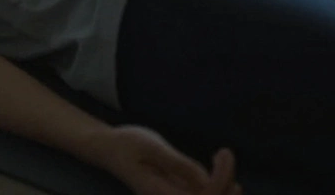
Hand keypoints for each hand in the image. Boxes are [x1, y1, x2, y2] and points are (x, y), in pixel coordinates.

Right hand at [97, 125, 241, 194]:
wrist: (107, 148)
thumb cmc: (125, 144)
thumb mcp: (150, 147)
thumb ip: (177, 164)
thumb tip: (205, 180)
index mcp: (159, 193)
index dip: (219, 180)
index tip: (223, 152)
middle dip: (225, 186)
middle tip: (226, 155)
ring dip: (223, 183)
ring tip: (225, 157)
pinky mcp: (176, 190)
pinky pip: (201, 192)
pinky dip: (216, 180)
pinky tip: (218, 160)